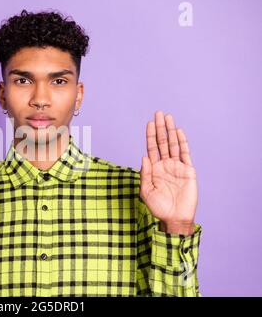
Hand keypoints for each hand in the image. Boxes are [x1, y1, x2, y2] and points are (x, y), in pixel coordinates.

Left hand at [140, 111, 197, 234]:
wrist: (175, 217)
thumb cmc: (159, 207)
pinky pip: (185, 153)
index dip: (150, 135)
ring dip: (171, 131)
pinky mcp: (188, 170)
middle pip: (162, 142)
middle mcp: (165, 164)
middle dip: (160, 128)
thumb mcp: (146, 191)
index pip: (152, 148)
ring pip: (173, 144)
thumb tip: (143, 157)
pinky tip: (179, 132)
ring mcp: (177, 166)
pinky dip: (182, 142)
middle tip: (158, 113)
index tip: (149, 123)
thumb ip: (145, 174)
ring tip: (168, 118)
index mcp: (154, 168)